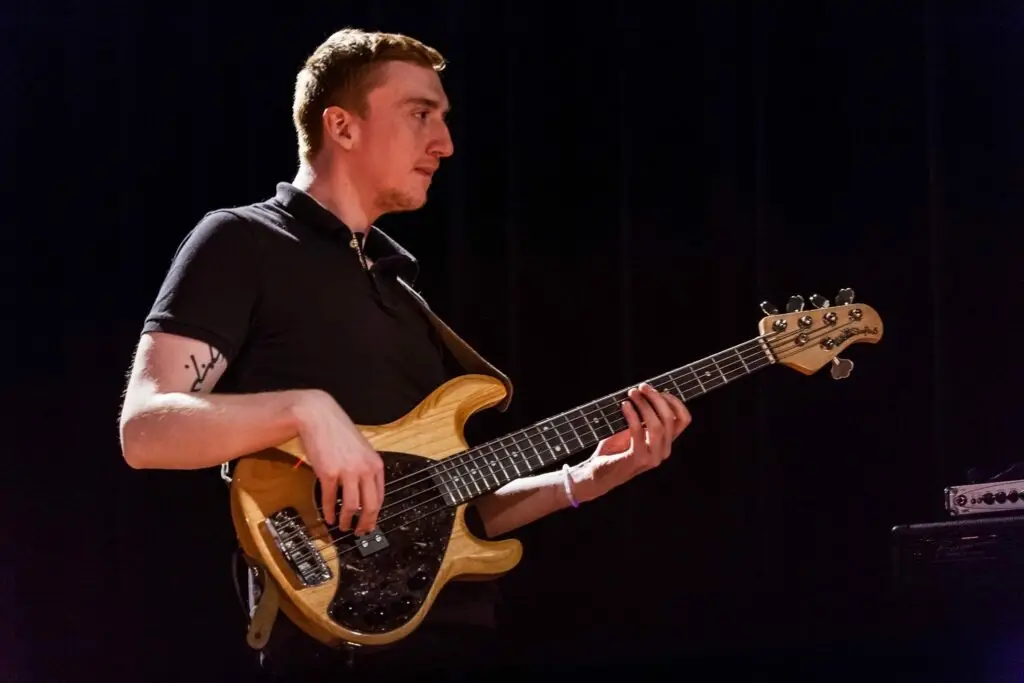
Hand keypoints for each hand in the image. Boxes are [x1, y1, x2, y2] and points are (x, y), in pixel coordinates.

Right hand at [292, 389, 384, 534]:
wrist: (319, 417)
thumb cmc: (338, 431)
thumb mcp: (361, 449)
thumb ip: (366, 468)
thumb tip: (366, 491)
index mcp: (375, 464)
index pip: (380, 497)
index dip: (375, 514)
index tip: (370, 523)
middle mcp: (364, 469)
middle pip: (369, 506)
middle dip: (365, 523)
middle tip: (359, 532)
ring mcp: (347, 472)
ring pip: (351, 506)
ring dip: (346, 521)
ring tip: (342, 526)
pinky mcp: (329, 473)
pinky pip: (331, 499)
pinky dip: (330, 512)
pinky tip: (328, 517)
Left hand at [573, 383, 690, 501]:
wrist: (598, 474)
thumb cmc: (615, 449)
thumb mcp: (634, 430)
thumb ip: (643, 416)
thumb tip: (645, 391)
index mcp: (666, 442)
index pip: (683, 419)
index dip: (674, 401)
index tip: (658, 389)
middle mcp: (663, 451)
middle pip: (669, 419)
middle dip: (656, 398)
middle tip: (641, 387)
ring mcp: (652, 457)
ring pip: (657, 425)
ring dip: (644, 405)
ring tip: (632, 394)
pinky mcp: (637, 459)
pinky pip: (637, 432)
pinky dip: (631, 415)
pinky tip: (624, 406)